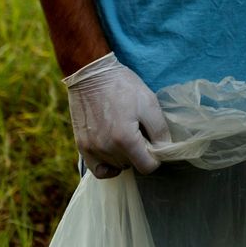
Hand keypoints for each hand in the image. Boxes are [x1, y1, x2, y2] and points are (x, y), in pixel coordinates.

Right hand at [64, 52, 170, 178]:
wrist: (93, 76)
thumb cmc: (124, 87)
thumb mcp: (150, 103)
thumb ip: (159, 130)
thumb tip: (164, 149)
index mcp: (125, 139)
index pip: (146, 166)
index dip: (156, 158)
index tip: (157, 144)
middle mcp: (106, 149)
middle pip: (132, 165)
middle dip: (141, 153)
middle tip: (143, 133)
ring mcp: (91, 149)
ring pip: (117, 166)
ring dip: (126, 157)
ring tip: (129, 136)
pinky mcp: (82, 146)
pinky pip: (98, 170)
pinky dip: (109, 167)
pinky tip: (116, 156)